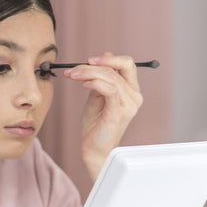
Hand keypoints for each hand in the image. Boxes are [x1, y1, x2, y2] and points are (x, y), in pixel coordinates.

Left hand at [64, 52, 142, 182]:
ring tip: (72, 76)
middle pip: (121, 66)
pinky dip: (94, 82)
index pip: (126, 64)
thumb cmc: (95, 126)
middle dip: (96, 64)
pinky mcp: (119, 112)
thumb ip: (100, 78)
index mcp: (131, 91)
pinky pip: (109, 89)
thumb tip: (104, 56)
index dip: (108, 59)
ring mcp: (129, 105)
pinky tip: (83, 83)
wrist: (94, 150)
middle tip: (75, 68)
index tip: (88, 61)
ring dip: (88, 72)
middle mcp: (134, 96)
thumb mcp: (96, 96)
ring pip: (111, 76)